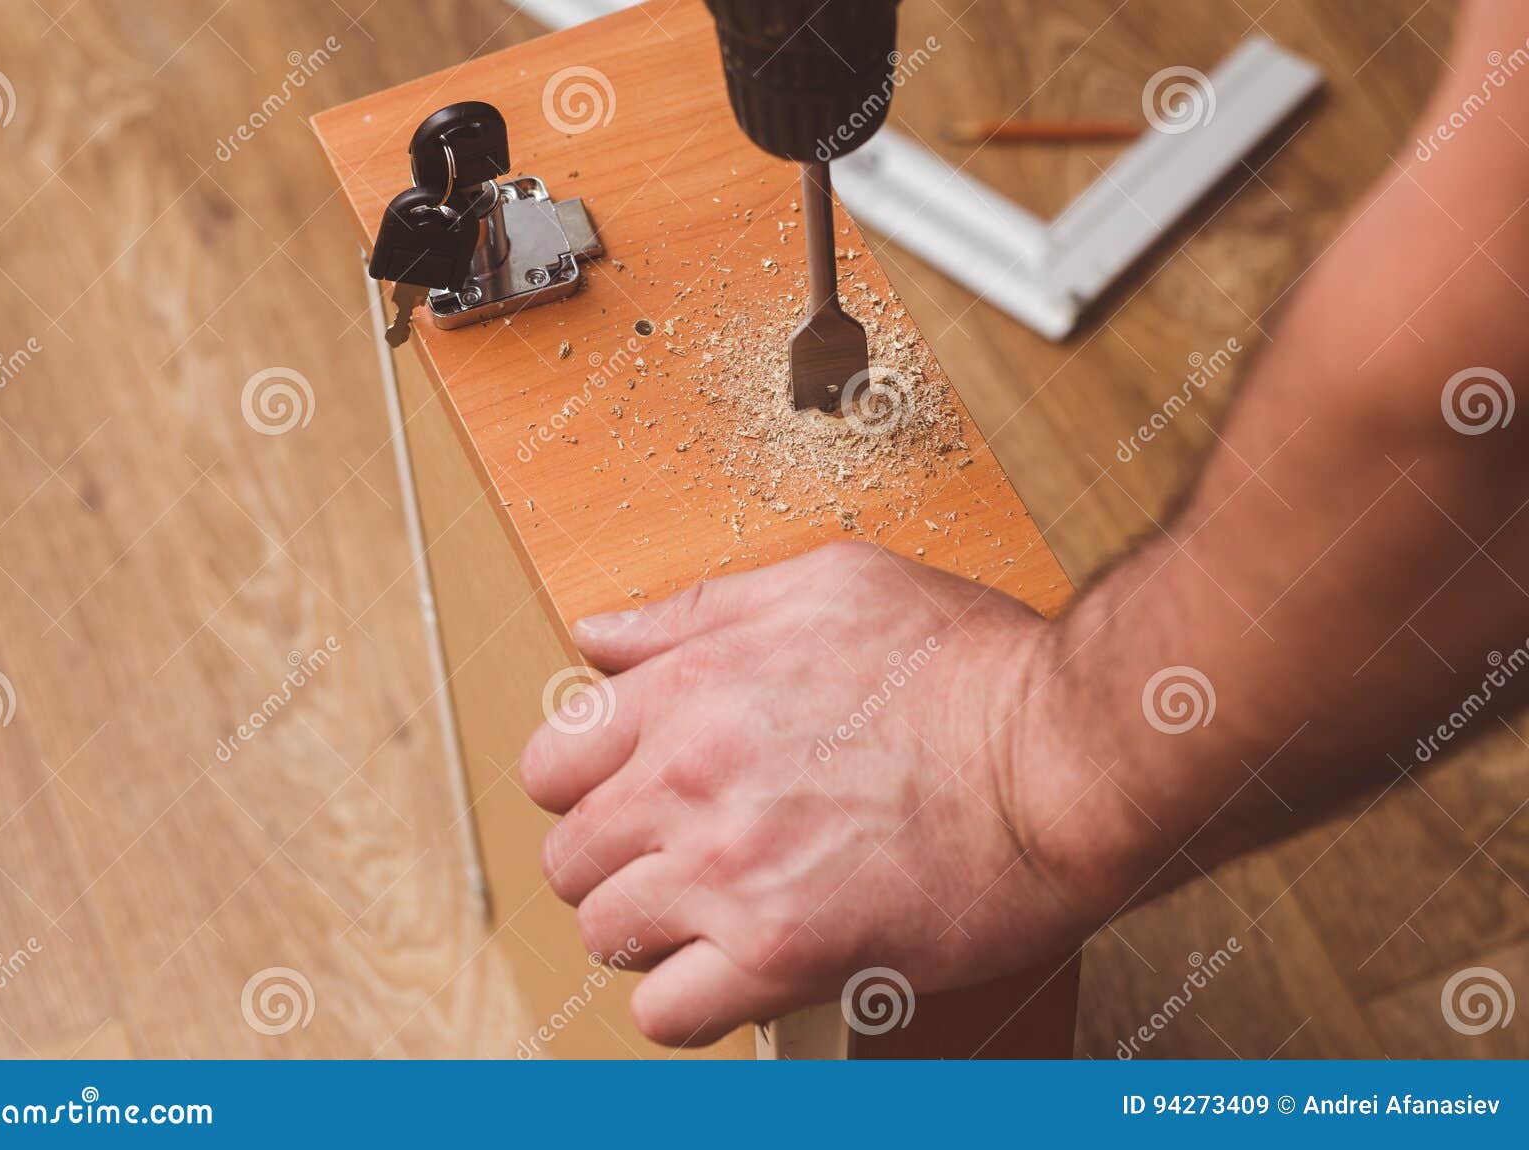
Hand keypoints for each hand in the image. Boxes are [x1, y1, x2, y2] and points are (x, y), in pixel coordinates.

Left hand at [519, 541, 1102, 1046]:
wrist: (1063, 753)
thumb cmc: (966, 664)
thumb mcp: (827, 585)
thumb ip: (697, 611)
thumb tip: (600, 636)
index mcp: (689, 687)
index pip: (551, 762)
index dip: (586, 787)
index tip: (629, 798)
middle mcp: (688, 778)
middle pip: (569, 858)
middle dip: (617, 863)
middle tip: (677, 861)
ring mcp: (728, 870)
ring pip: (606, 935)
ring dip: (653, 933)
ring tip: (714, 918)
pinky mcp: (782, 951)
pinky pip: (669, 1013)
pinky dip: (693, 1002)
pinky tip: (739, 972)